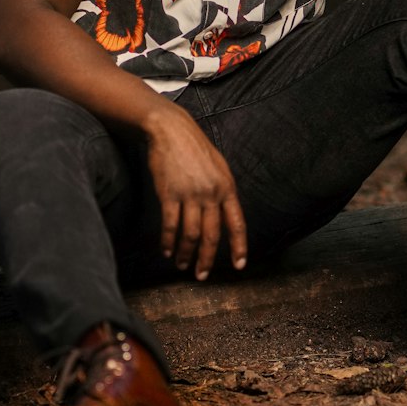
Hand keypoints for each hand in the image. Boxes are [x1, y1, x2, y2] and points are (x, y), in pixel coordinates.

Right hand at [144, 100, 247, 280]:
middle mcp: (211, 194)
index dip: (239, 247)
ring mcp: (190, 194)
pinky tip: (166, 250)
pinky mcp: (169, 193)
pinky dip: (168, 241)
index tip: (239, 265)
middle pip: (212, 235)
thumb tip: (225, 215)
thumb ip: (222, 192)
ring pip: (191, 234)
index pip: (237, 223)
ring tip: (182, 264)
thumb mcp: (219, 168)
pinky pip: (170, 225)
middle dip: (207, 259)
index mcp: (227, 188)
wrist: (171, 130)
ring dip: (186, 253)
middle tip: (202, 275)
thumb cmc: (195, 148)